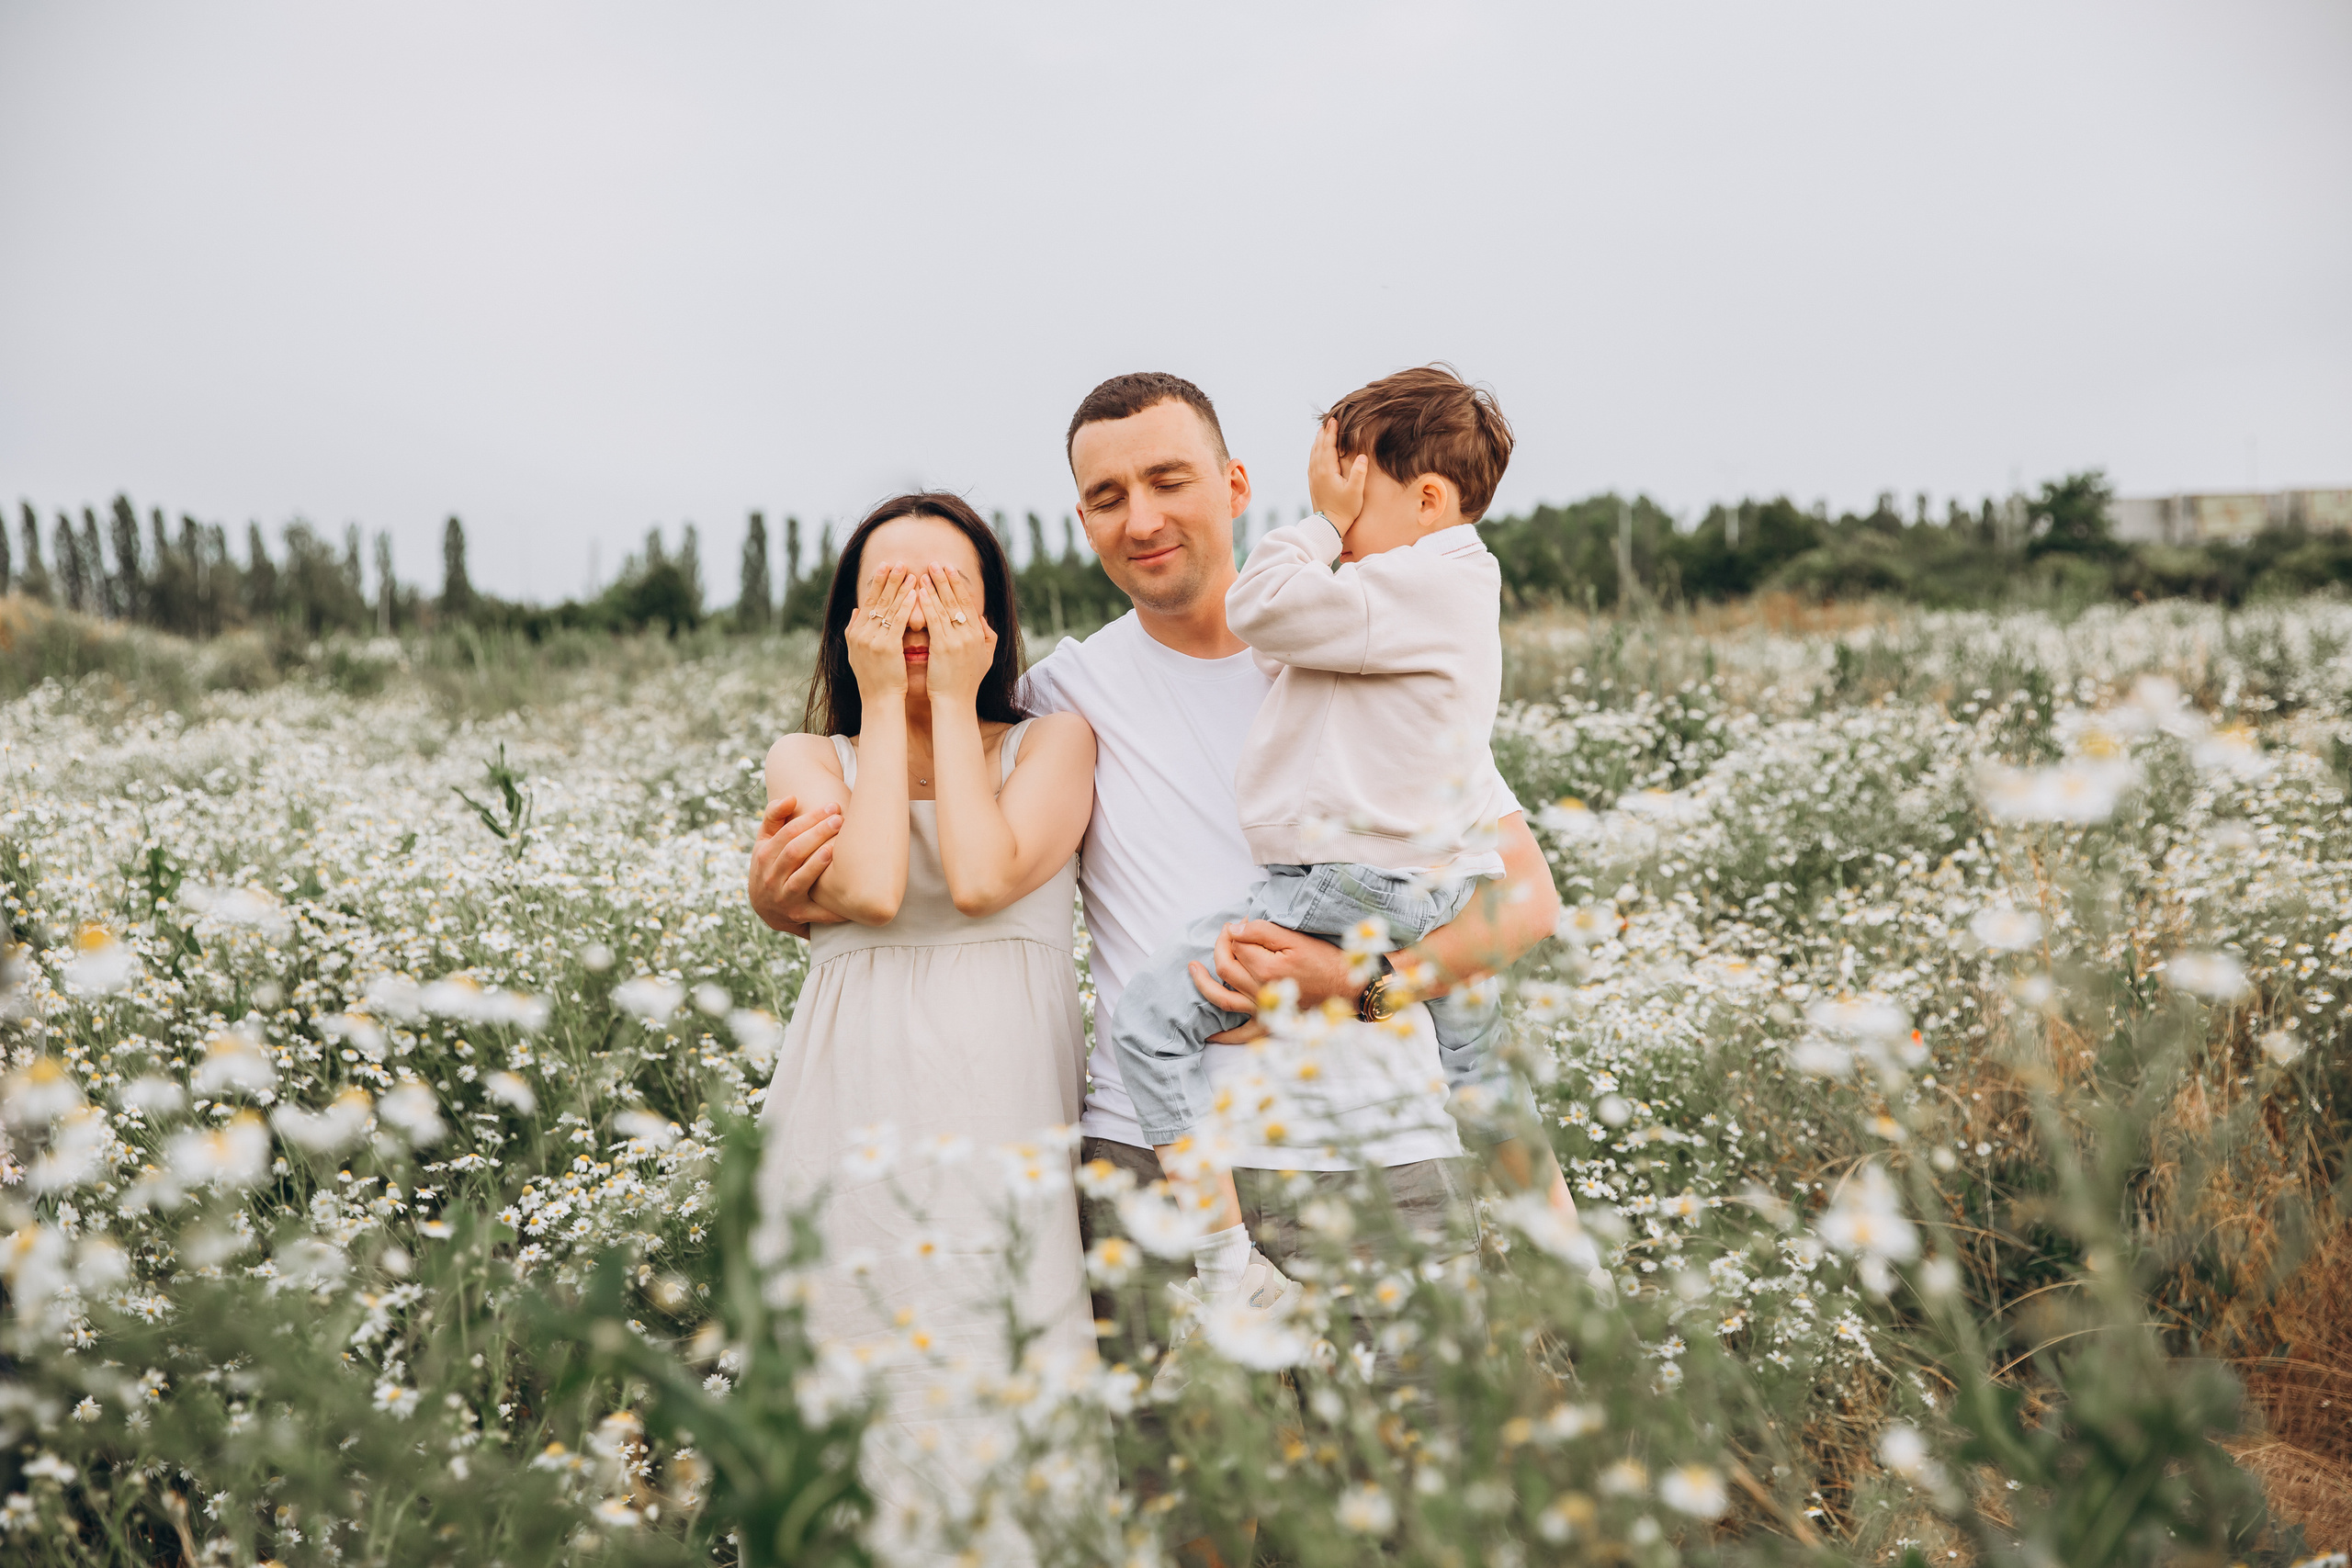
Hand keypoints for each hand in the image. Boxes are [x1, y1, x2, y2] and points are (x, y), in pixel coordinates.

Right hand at [748, 794, 847, 932]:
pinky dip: (833, 907)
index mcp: (764, 855)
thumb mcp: (765, 842)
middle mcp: (771, 877)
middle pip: (794, 852)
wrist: (765, 908)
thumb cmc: (771, 865)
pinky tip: (850, 894)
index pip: (788, 832)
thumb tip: (791, 797)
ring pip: (800, 879)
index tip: (833, 807)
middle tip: (840, 820)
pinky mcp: (797, 916)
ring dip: (818, 864)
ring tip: (835, 848)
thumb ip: (774, 816)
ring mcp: (783, 898)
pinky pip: (817, 912)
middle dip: (818, 834)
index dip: (810, 818)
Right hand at [844, 565, 916, 702]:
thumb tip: (856, 610)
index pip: (867, 602)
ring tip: (910, 572)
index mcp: (855, 633)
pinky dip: (906, 606)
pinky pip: (898, 621)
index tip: (885, 566)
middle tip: (898, 562)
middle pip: (876, 600)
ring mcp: (872, 640)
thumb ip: (856, 629)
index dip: (877, 583)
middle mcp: (861, 633)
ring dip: (900, 588)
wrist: (880, 701)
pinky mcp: (886, 647)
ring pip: (888, 607)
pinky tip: (914, 594)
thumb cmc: (875, 678)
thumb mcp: (859, 652)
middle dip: (888, 579)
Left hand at [919, 565, 995, 705]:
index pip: (968, 603)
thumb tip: (983, 618)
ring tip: (924, 572)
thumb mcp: (985, 658)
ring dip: (933, 587)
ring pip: (944, 607)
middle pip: (957, 600)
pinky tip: (919, 592)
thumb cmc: (966, 682)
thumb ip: (988, 636)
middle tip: (935, 563)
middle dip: (945, 580)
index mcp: (980, 635)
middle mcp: (971, 634)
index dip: (958, 585)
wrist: (956, 702)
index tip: (950, 569)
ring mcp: (957, 640)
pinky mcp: (943, 647)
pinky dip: (927, 604)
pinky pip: (934, 620)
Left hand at [1187, 919, 1359, 1041]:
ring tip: (1192, 969)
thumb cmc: (1326, 962)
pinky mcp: (1269, 1024)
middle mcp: (1260, 992)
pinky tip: (1208, 1033)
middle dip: (1221, 947)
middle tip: (1226, 934)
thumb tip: (1234, 929)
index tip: (1243, 922)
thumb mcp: (1296, 939)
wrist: (1350, 991)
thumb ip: (1262, 931)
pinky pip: (1240, 1035)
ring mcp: (1262, 1010)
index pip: (1236, 946)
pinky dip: (1223, 1035)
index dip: (1236, 930)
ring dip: (1203, 983)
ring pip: (1222, 998)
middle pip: (1225, 967)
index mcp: (1267, 969)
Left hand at [1307, 417, 1368, 530]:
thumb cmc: (1345, 509)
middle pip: (1319, 446)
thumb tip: (1363, 456)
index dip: (1332, 433)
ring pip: (1314, 453)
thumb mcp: (1355, 492)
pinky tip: (1317, 449)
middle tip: (1329, 420)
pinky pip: (1312, 461)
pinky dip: (1315, 451)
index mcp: (1327, 471)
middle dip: (1324, 433)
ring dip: (1318, 440)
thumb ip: (1359, 473)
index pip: (1328, 446)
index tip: (1334, 420)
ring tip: (1322, 431)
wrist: (1328, 525)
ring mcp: (1313, 477)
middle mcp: (1317, 471)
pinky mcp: (1313, 482)